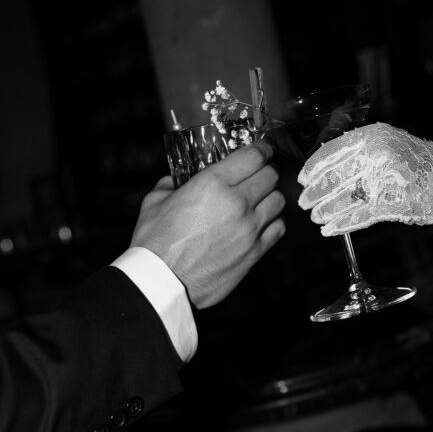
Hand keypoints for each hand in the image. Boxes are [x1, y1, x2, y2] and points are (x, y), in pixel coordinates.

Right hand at [131, 140, 285, 307]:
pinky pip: (278, 229)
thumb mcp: (154, 202)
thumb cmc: (154, 242)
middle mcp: (236, 203)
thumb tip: (174, 181)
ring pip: (278, 201)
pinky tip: (262, 223)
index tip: (262, 150)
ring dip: (270, 197)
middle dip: (265, 171)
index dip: (261, 149)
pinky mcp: (254, 253)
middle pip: (270, 176)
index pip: (254, 156)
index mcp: (212, 184)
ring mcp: (249, 229)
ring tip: (260, 200)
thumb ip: (170, 185)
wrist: (162, 282)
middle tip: (258, 174)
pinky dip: (274, 223)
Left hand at [297, 122, 432, 235]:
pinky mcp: (395, 202)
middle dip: (316, 191)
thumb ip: (362, 152)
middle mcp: (379, 153)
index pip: (333, 150)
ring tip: (316, 217)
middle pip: (336, 175)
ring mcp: (387, 178)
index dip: (315, 167)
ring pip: (346, 197)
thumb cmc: (423, 164)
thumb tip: (326, 167)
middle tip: (304, 202)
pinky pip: (361, 215)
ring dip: (326, 210)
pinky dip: (343, 223)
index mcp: (375, 135)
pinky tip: (330, 229)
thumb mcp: (391, 144)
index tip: (303, 178)